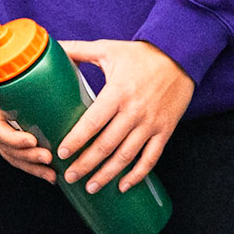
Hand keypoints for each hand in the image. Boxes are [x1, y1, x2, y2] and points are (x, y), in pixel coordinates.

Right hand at [0, 55, 54, 181]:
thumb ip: (23, 63)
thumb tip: (56, 52)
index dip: (15, 139)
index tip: (32, 139)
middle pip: (9, 150)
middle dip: (30, 157)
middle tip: (49, 157)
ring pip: (13, 158)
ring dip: (33, 168)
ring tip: (52, 173)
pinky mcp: (3, 141)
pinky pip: (16, 158)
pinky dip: (31, 167)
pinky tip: (47, 173)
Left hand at [55, 40, 192, 194]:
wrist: (180, 55)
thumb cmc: (141, 54)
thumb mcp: (108, 48)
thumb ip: (79, 50)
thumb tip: (52, 46)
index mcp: (118, 92)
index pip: (93, 122)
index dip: (77, 140)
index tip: (62, 153)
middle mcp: (134, 111)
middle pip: (106, 145)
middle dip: (86, 164)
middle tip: (69, 176)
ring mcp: (151, 123)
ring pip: (126, 156)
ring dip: (107, 174)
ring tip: (90, 186)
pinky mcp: (165, 130)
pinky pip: (151, 158)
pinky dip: (137, 175)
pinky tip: (123, 186)